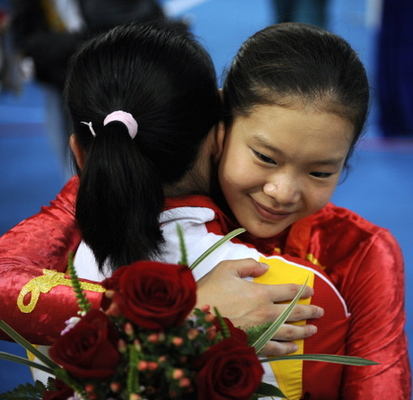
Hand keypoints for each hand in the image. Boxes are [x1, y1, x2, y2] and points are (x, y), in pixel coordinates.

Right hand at [196, 258, 322, 355]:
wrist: (194, 321)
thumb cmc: (208, 293)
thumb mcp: (226, 269)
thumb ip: (248, 264)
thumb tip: (265, 266)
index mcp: (260, 294)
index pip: (289, 292)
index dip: (302, 290)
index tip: (310, 291)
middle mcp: (266, 314)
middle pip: (295, 313)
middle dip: (310, 311)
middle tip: (320, 311)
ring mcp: (262, 332)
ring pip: (290, 333)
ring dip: (304, 331)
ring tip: (313, 330)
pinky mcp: (254, 346)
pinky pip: (276, 350)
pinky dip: (288, 349)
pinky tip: (294, 349)